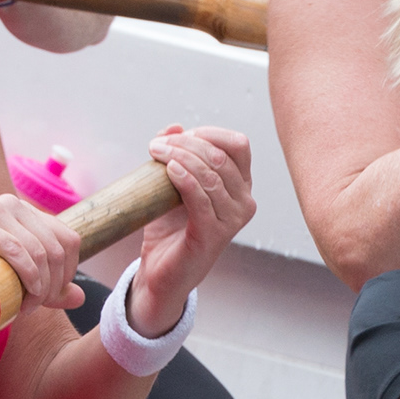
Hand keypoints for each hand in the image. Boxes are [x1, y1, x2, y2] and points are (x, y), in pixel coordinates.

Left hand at [126, 125, 257, 330]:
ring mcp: (232, 220)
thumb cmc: (169, 228)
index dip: (208, 133)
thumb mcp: (171, 185)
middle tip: (156, 146)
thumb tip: (174, 126)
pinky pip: (201, 198)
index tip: (178, 136)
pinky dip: (184, 179)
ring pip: (210, 174)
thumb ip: (175, 154)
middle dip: (187, 144)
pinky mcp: (213, 235)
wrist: (161, 272)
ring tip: (156, 153)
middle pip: (221, 156)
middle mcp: (244, 201)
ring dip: (180, 157)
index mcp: (240, 185)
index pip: (238, 144)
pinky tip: (169, 170)